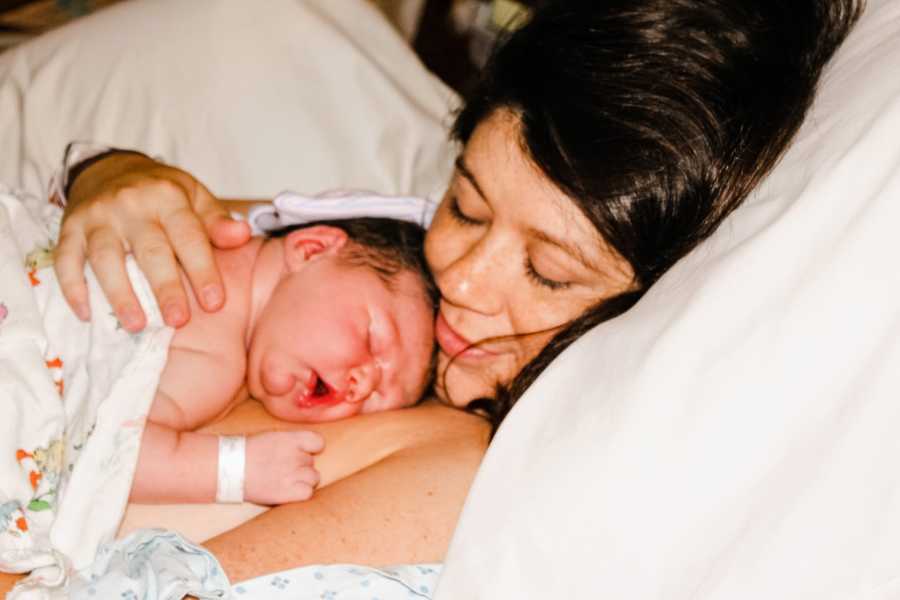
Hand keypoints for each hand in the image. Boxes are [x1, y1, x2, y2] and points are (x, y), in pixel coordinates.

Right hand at [54, 152, 250, 330]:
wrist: (110, 168)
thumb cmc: (162, 193)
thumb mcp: (195, 197)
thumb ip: (217, 222)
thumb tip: (242, 236)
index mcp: (168, 197)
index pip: (189, 236)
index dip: (203, 270)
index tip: (214, 302)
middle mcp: (131, 204)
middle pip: (150, 251)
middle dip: (164, 288)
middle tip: (178, 321)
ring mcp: (98, 216)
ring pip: (106, 258)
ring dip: (121, 294)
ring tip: (137, 325)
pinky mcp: (70, 227)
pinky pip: (66, 259)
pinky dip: (73, 287)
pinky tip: (87, 314)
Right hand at [244, 430, 323, 504]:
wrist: (228, 468)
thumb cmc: (244, 452)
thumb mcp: (270, 437)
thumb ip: (290, 442)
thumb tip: (304, 449)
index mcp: (291, 439)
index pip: (318, 442)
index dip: (312, 449)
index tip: (302, 452)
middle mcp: (296, 456)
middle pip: (311, 462)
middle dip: (300, 466)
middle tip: (281, 469)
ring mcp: (293, 474)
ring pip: (313, 478)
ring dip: (303, 480)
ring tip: (284, 480)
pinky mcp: (289, 492)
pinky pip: (308, 493)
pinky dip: (301, 493)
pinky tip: (288, 491)